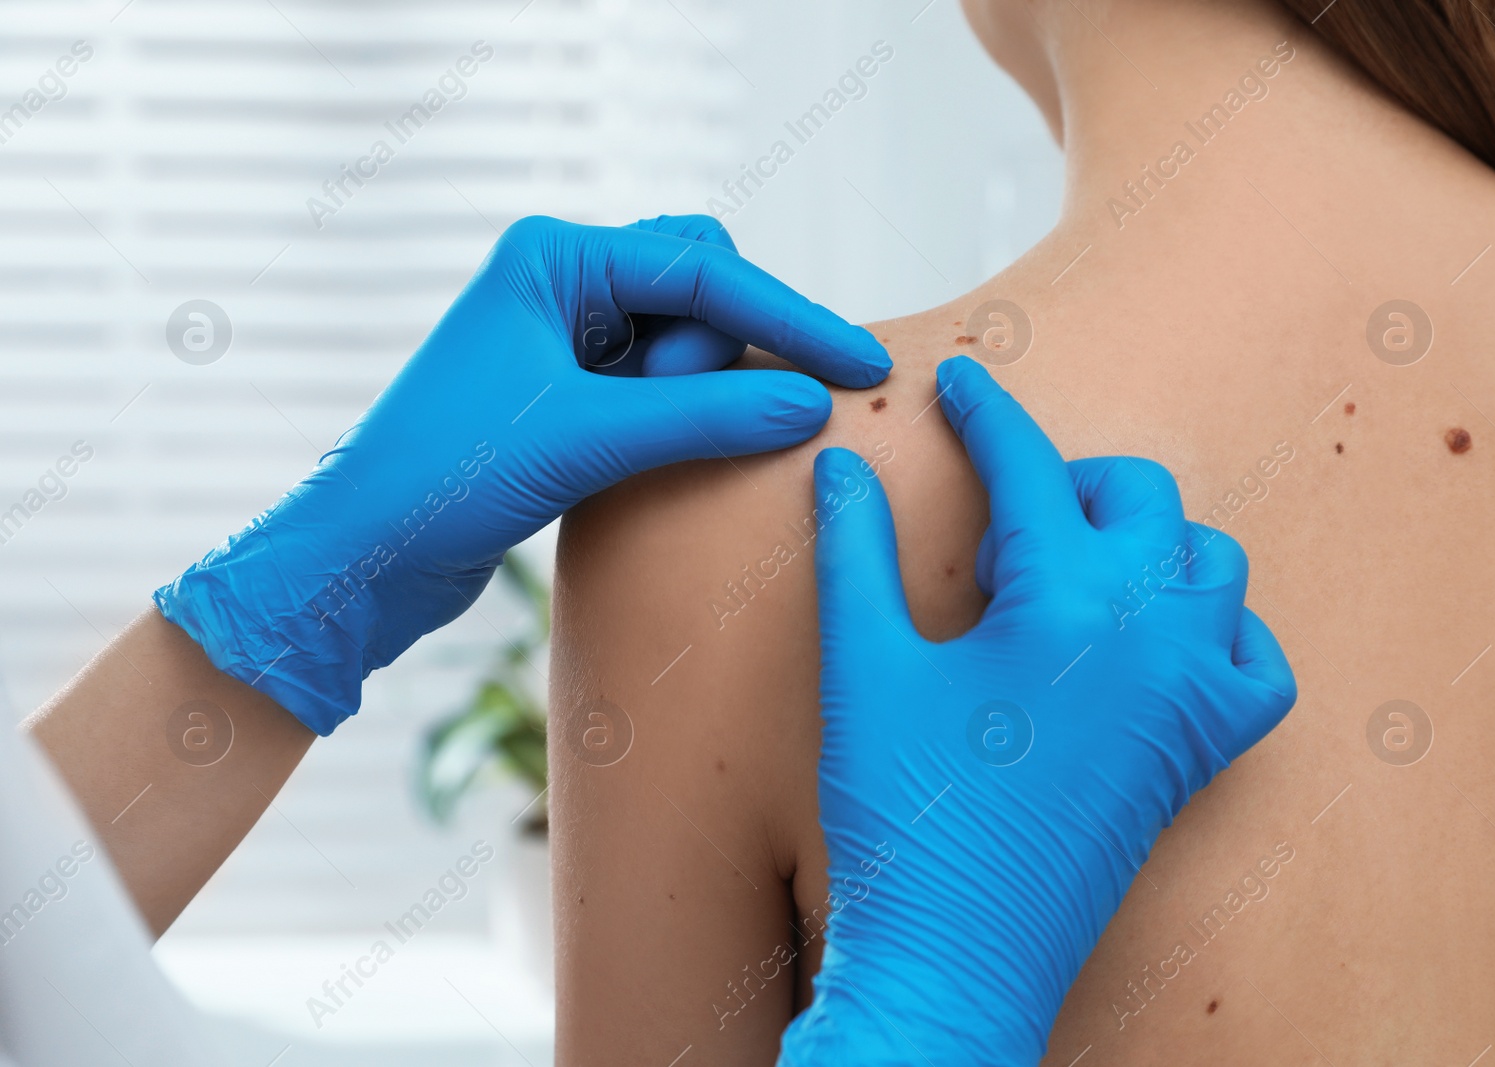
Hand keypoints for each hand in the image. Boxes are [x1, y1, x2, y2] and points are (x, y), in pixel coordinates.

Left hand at [154, 214, 889, 734]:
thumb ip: (704, 417)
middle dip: (730, 345)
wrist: (361, 559)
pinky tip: (687, 450)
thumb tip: (811, 405)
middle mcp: (560, 283)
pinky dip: (688, 415)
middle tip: (710, 413)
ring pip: (685, 338)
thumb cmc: (443, 480)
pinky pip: (661, 386)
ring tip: (666, 441)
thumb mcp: (585, 440)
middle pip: (701, 284)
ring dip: (705, 386)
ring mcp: (566, 340)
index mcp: (552, 257)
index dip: (790, 318)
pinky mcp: (571, 396)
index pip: (703, 270)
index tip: (860, 363)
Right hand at [779, 357, 1295, 1065]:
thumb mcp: (863, 669)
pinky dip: (1224, 631)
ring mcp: (1189, 693)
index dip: (986, 413)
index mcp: (1060, 601)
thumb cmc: (903, 815)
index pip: (1026, 467)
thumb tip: (838, 469)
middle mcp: (1147, 633)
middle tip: (1006, 506)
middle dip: (1072, 479)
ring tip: (1076, 566)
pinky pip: (1258, 661)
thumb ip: (855, 554)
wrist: (958, 952)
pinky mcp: (1202, 752)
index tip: (962, 383)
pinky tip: (1158, 640)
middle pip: (1139, 495)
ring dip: (1150, 541)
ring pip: (1212, 562)